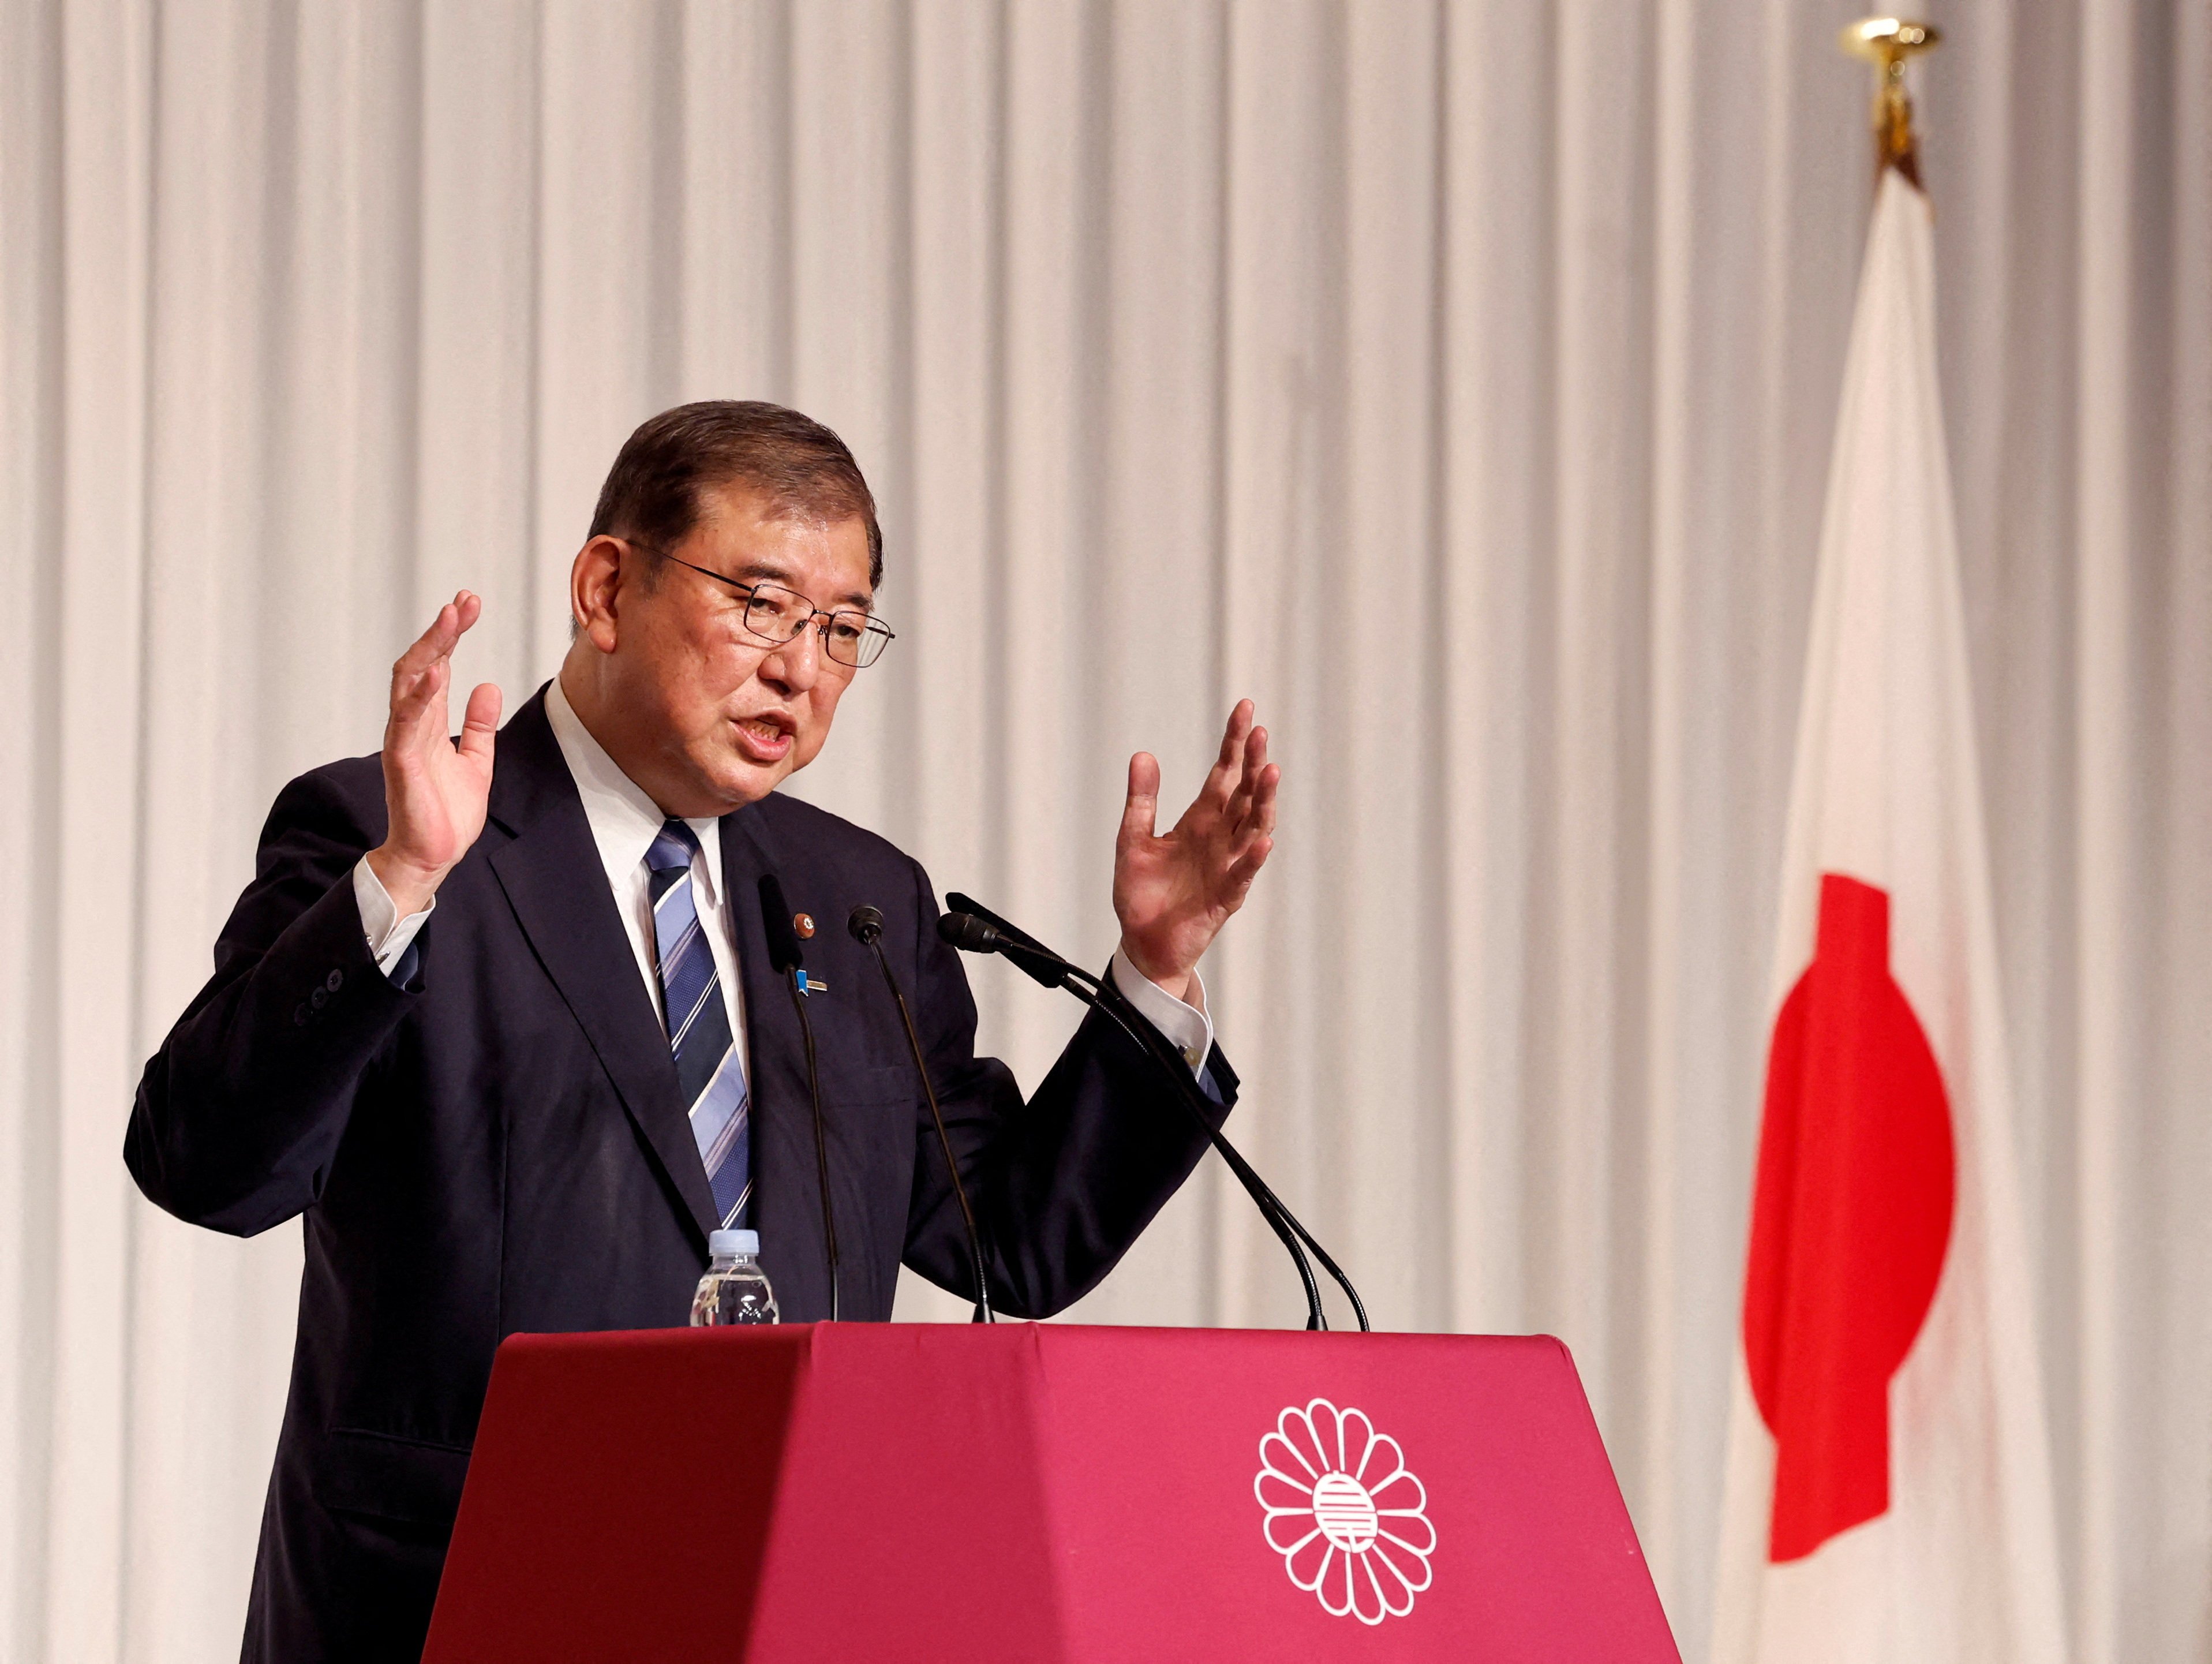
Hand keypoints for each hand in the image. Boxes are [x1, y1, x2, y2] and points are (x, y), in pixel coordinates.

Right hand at [366, 592, 501, 917]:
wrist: (434, 854)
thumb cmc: (448, 811)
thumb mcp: (477, 760)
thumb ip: (479, 724)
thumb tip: (488, 685)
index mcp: (429, 721)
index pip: (438, 666)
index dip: (451, 635)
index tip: (468, 604)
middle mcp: (412, 723)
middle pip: (420, 664)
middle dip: (440, 632)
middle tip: (462, 603)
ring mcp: (404, 740)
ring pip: (408, 684)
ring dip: (429, 649)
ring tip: (449, 620)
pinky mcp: (402, 761)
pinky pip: (406, 721)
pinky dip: (420, 695)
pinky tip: (436, 671)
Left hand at [1112, 700, 1279, 1001]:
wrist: (1142, 944)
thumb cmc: (1142, 894)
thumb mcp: (1132, 839)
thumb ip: (1141, 800)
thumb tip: (1143, 755)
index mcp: (1200, 820)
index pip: (1224, 774)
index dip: (1234, 743)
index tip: (1245, 709)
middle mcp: (1219, 838)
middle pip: (1243, 794)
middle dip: (1253, 763)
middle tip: (1260, 733)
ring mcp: (1226, 866)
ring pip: (1251, 827)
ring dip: (1262, 802)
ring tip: (1269, 772)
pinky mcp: (1224, 897)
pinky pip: (1242, 874)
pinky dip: (1253, 858)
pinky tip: (1262, 838)